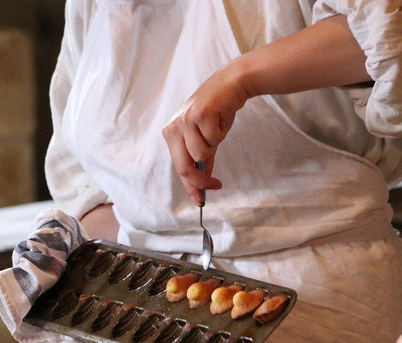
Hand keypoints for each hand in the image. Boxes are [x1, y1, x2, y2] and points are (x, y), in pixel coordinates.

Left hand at [162, 63, 248, 204]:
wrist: (230, 85)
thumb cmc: (217, 112)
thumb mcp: (205, 138)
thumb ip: (202, 160)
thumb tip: (202, 184)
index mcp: (171, 134)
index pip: (179, 166)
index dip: (190, 186)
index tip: (199, 199)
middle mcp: (174, 127)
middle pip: (184, 167)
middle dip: (201, 181)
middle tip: (215, 185)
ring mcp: (185, 120)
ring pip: (201, 154)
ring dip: (214, 146)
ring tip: (216, 129)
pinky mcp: (200, 114)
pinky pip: (213, 139)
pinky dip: (220, 132)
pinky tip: (220, 119)